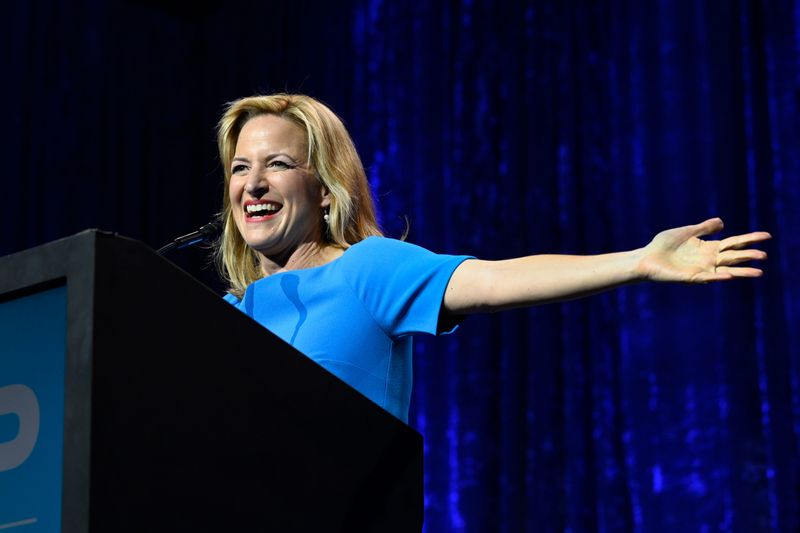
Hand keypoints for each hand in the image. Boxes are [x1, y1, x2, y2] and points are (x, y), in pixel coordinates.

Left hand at [636, 218, 770, 282]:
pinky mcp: (691, 278)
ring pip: (726, 270)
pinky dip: (718, 276)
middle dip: (749, 256)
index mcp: (708, 247)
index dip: (750, 239)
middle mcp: (708, 259)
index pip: (734, 243)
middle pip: (734, 257)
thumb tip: (722, 222)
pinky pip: (708, 277)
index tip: (767, 236)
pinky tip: (729, 275)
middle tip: (764, 255)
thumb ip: (704, 228)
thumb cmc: (663, 244)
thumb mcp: (686, 232)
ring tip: (759, 272)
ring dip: (741, 272)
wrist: (646, 257)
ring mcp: (701, 269)